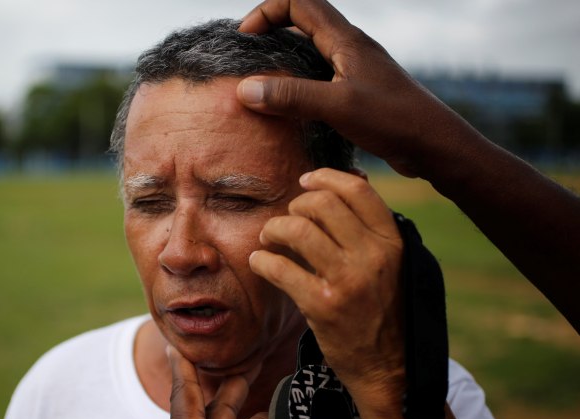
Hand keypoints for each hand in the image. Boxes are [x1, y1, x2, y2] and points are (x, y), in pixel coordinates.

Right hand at [237, 0, 481, 178]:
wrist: (434, 143)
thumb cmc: (392, 119)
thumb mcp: (337, 106)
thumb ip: (291, 96)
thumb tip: (244, 89)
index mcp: (345, 40)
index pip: (299, 2)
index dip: (267, 11)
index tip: (246, 38)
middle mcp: (350, 47)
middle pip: (303, 21)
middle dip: (271, 31)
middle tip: (247, 58)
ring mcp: (355, 69)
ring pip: (312, 50)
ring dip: (284, 58)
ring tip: (261, 84)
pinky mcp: (359, 91)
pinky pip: (321, 75)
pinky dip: (299, 82)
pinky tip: (290, 107)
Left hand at [249, 168, 404, 410]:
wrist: (389, 369)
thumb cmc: (384, 314)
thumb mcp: (394, 267)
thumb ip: (371, 233)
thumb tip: (340, 190)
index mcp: (392, 242)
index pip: (358, 191)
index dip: (326, 178)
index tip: (306, 181)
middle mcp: (373, 256)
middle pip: (322, 204)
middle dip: (295, 206)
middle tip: (286, 221)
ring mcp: (348, 280)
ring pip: (298, 229)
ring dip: (274, 229)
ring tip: (269, 240)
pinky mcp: (322, 305)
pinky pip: (280, 267)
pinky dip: (262, 260)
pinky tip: (260, 263)